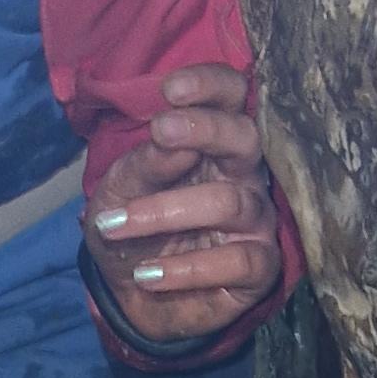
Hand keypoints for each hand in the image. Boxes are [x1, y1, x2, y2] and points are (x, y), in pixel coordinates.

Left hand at [84, 63, 285, 343]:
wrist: (127, 292)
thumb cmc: (130, 225)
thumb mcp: (119, 191)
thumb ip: (145, 164)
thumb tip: (170, 135)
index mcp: (212, 142)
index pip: (232, 97)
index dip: (211, 85)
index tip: (171, 89)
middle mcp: (243, 174)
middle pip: (246, 137)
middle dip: (206, 129)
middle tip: (163, 130)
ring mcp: (256, 220)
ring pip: (230, 202)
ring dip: (165, 211)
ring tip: (116, 227)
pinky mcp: (260, 267)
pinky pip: (237, 261)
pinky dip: (186, 269)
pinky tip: (147, 274)